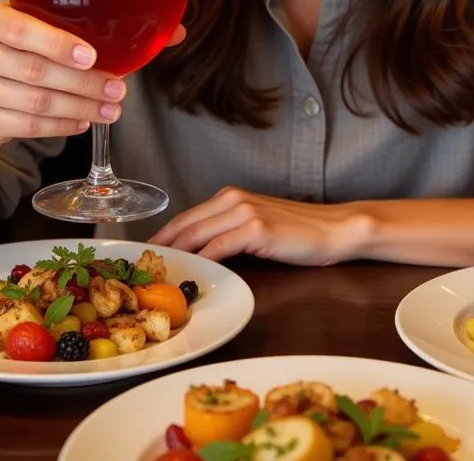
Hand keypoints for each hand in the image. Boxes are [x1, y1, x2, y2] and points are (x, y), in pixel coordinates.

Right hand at [0, 1, 185, 146]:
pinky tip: (83, 123)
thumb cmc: (30, 48)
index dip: (58, 44)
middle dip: (84, 84)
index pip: (22, 28)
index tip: (93, 57)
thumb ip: (106, 24)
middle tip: (119, 92)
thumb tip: (175, 31)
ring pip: (34, 102)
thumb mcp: (53, 28)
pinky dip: (60, 126)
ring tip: (111, 111)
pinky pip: (26, 127)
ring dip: (79, 108)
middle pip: (35, 70)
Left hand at [150, 186, 368, 265]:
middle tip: (140, 271)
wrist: (333, 230)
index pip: (185, 217)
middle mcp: (233, 199)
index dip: (162, 238)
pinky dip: (202, 262)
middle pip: (184, 225)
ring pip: (196, 234)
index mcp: (230, 197)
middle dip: (160, 248)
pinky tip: (192, 275)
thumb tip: (198, 256)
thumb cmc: (298, 233)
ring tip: (157, 276)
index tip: (143, 258)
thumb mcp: (257, 226)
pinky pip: (219, 247)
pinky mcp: (256, 228)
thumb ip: (228, 232)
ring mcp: (244, 211)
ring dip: (175, 256)